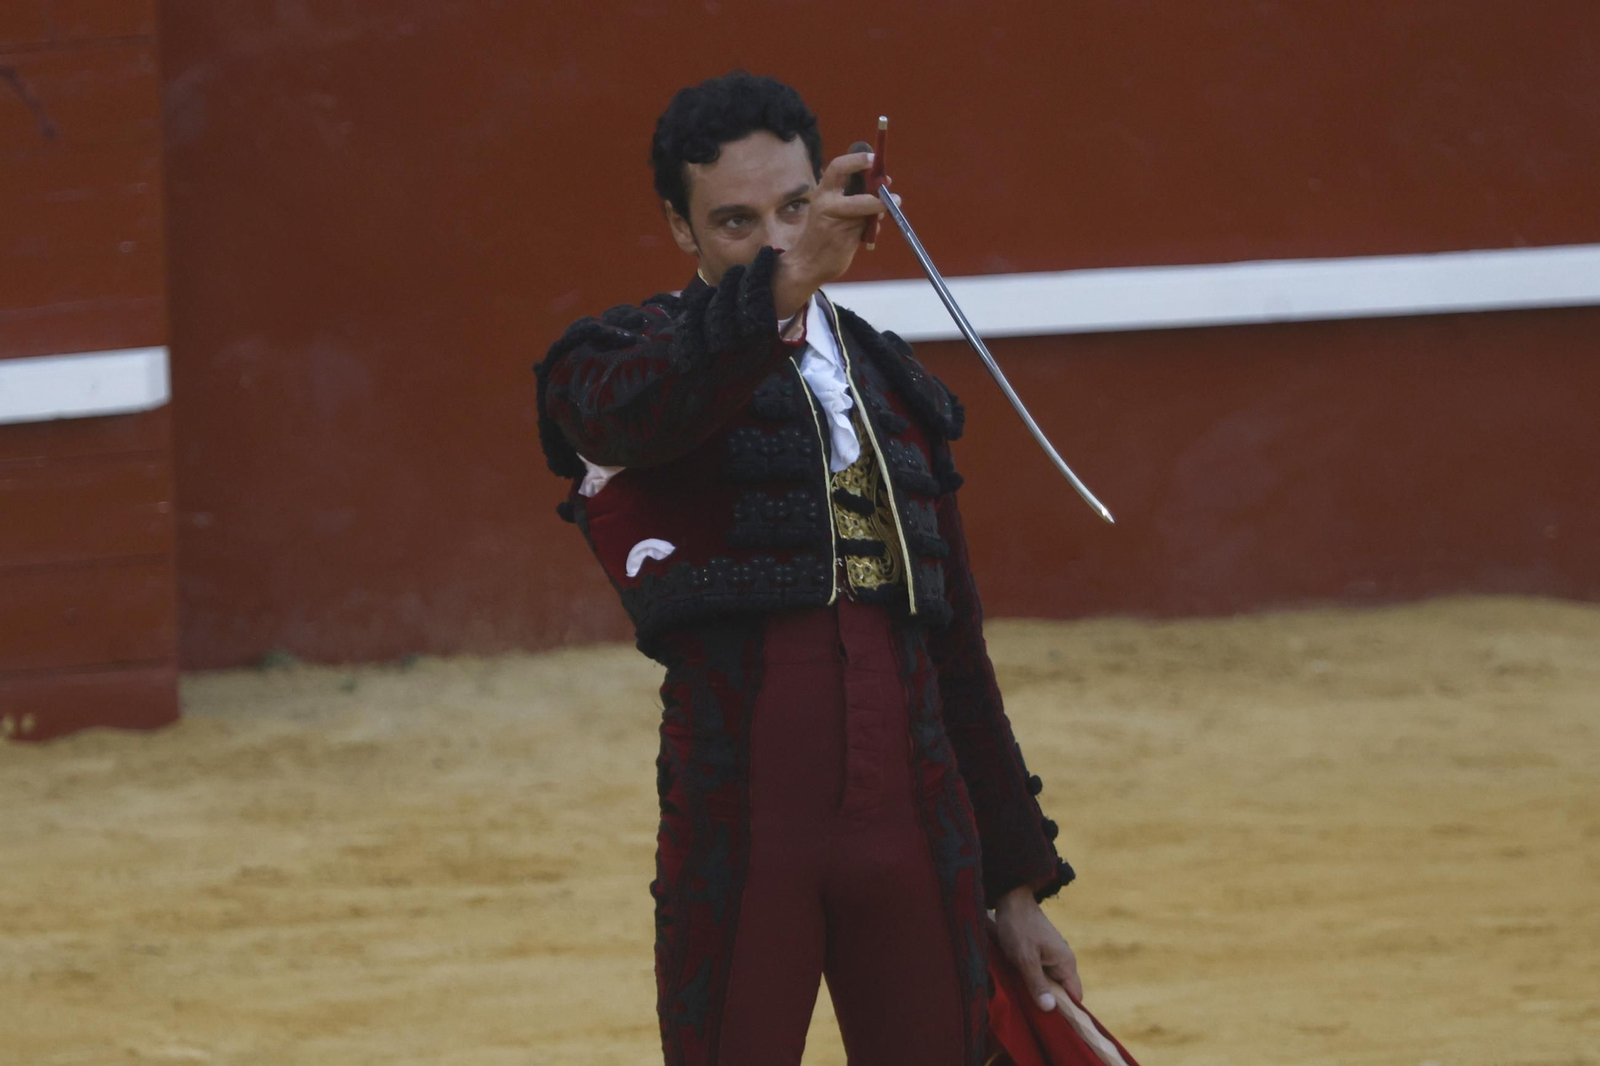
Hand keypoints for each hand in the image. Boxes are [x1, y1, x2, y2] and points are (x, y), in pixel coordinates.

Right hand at [771, 151, 890, 317]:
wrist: (808, 263)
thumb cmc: (823, 234)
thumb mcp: (833, 209)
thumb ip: (853, 196)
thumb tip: (883, 184)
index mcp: (823, 192)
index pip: (838, 167)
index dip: (857, 160)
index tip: (873, 158)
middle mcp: (826, 203)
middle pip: (857, 189)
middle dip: (876, 188)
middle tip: (889, 186)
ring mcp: (835, 221)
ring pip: (866, 209)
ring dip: (879, 209)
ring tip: (885, 210)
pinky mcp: (845, 237)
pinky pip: (868, 226)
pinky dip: (873, 227)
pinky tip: (870, 232)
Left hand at [994, 886, 1083, 1014]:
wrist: (1011, 898)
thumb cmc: (1018, 927)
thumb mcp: (1025, 958)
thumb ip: (1037, 983)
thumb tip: (1051, 1009)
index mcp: (1066, 962)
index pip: (1075, 996)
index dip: (1066, 1010)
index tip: (1051, 1023)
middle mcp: (1063, 960)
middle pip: (1061, 991)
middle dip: (1048, 1001)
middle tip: (1030, 1010)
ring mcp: (1052, 955)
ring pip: (1049, 982)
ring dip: (1037, 989)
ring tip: (1022, 995)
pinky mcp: (1041, 952)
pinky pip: (1041, 973)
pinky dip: (1031, 979)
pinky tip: (1018, 981)